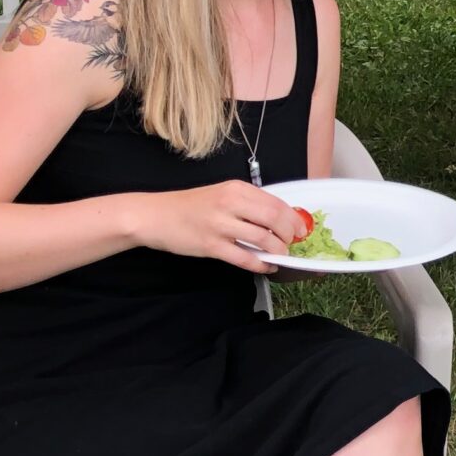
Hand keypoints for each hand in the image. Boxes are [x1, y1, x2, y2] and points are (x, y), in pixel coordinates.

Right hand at [141, 180, 302, 270]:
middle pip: (274, 219)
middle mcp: (231, 203)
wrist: (154, 216)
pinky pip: (244, 257)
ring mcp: (220, 225)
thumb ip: (247, 203)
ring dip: (277, 250)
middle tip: (292, 243)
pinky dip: (260, 264)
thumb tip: (277, 217)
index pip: (276, 203)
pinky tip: (265, 266)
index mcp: (237, 189)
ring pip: (263, 239)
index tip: (301, 229)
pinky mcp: (211, 246)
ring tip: (280, 255)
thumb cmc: (189, 206)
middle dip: (289, 235)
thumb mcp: (221, 194)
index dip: (293, 218)